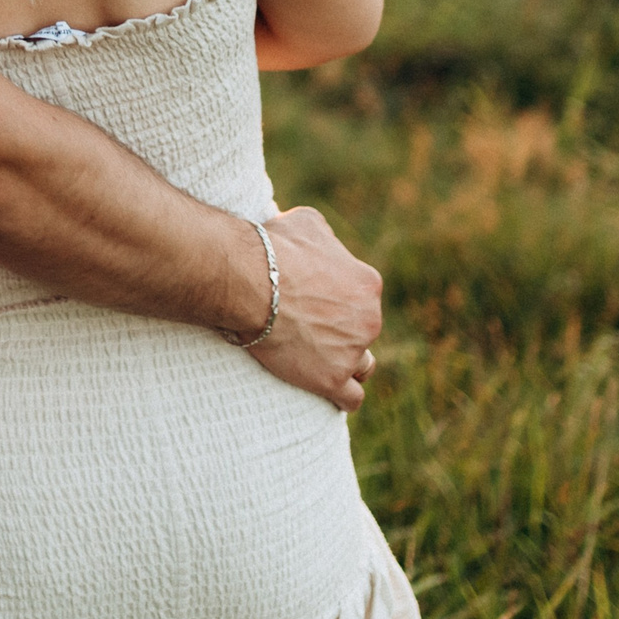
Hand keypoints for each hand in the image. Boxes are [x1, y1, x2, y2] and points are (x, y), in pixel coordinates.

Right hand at [243, 206, 382, 410]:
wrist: (249, 280)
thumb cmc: (273, 248)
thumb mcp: (306, 222)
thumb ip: (325, 237)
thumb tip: (321, 243)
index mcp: (367, 283)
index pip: (362, 296)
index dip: (339, 299)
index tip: (313, 301)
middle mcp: (369, 319)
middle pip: (363, 330)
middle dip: (342, 330)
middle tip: (309, 327)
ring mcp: (352, 351)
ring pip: (364, 365)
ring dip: (348, 363)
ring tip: (322, 360)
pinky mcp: (332, 379)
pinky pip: (351, 397)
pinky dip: (342, 394)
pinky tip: (327, 389)